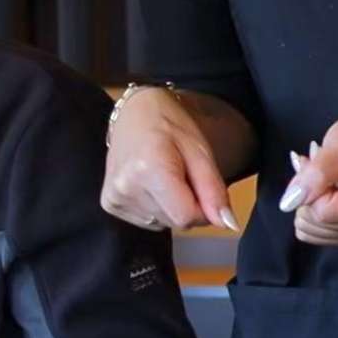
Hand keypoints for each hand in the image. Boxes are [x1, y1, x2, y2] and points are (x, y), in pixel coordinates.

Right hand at [101, 87, 237, 232]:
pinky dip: (156, 206)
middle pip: (175, 222)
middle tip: (182, 174)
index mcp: (148, 170)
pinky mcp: (109, 203)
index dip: (203, 209)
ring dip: (172, 206)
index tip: (201, 186)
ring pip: (162, 223)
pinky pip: (147, 220)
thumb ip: (214, 191)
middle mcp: (125, 187)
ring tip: (165, 174)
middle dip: (188, 205)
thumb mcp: (201, 152)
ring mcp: (114, 197)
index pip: (187, 218)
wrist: (135, 111)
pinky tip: (151, 182)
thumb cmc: (171, 125)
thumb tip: (228, 225)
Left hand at [282, 103, 337, 246]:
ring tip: (326, 179)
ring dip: (309, 201)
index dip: (311, 189)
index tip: (318, 166)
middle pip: (314, 223)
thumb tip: (289, 203)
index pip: (321, 212)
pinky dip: (311, 210)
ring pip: (309, 230)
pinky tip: (325, 192)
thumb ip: (315, 175)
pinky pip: (312, 232)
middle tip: (323, 170)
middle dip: (310, 194)